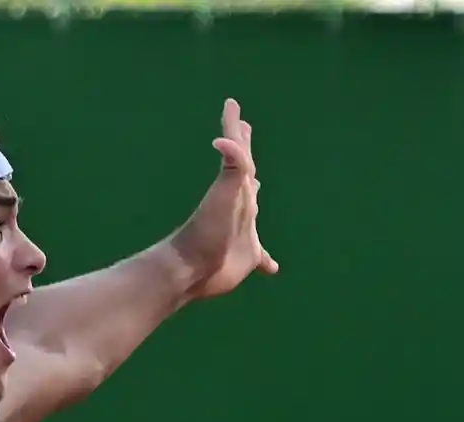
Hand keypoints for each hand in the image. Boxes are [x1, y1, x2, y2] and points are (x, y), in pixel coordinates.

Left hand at [169, 98, 278, 301]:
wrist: (191, 268)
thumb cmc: (206, 231)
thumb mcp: (224, 195)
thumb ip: (232, 166)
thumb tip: (224, 139)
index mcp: (236, 190)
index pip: (240, 154)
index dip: (237, 133)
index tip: (232, 111)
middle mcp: (240, 206)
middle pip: (246, 173)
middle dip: (245, 152)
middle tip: (244, 130)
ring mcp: (243, 231)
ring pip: (252, 209)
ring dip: (254, 194)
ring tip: (257, 184)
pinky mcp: (248, 257)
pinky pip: (262, 257)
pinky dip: (267, 261)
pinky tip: (271, 267)